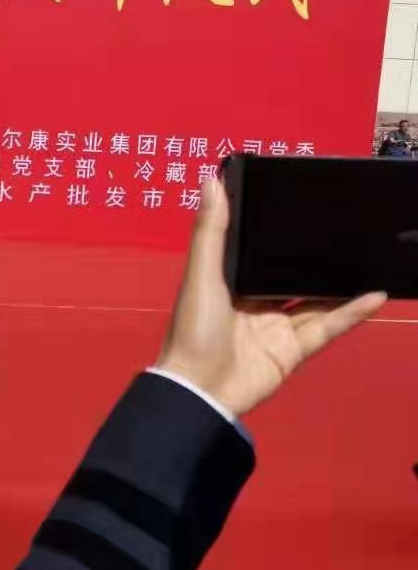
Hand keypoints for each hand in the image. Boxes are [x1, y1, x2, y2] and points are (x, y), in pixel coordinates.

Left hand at [156, 178, 385, 418]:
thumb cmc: (193, 329)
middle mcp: (255, 304)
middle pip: (292, 277)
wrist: (200, 390)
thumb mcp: (201, 274)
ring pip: (316, 301)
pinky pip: (327, 328)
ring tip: (370, 257)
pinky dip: (351, 313)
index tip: (303, 206)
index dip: (279, 234)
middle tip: (348, 229)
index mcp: (230, 283)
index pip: (260, 253)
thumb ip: (211, 231)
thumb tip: (211, 180)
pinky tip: (376, 294)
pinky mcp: (294, 350)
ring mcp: (276, 328)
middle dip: (316, 258)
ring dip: (342, 284)